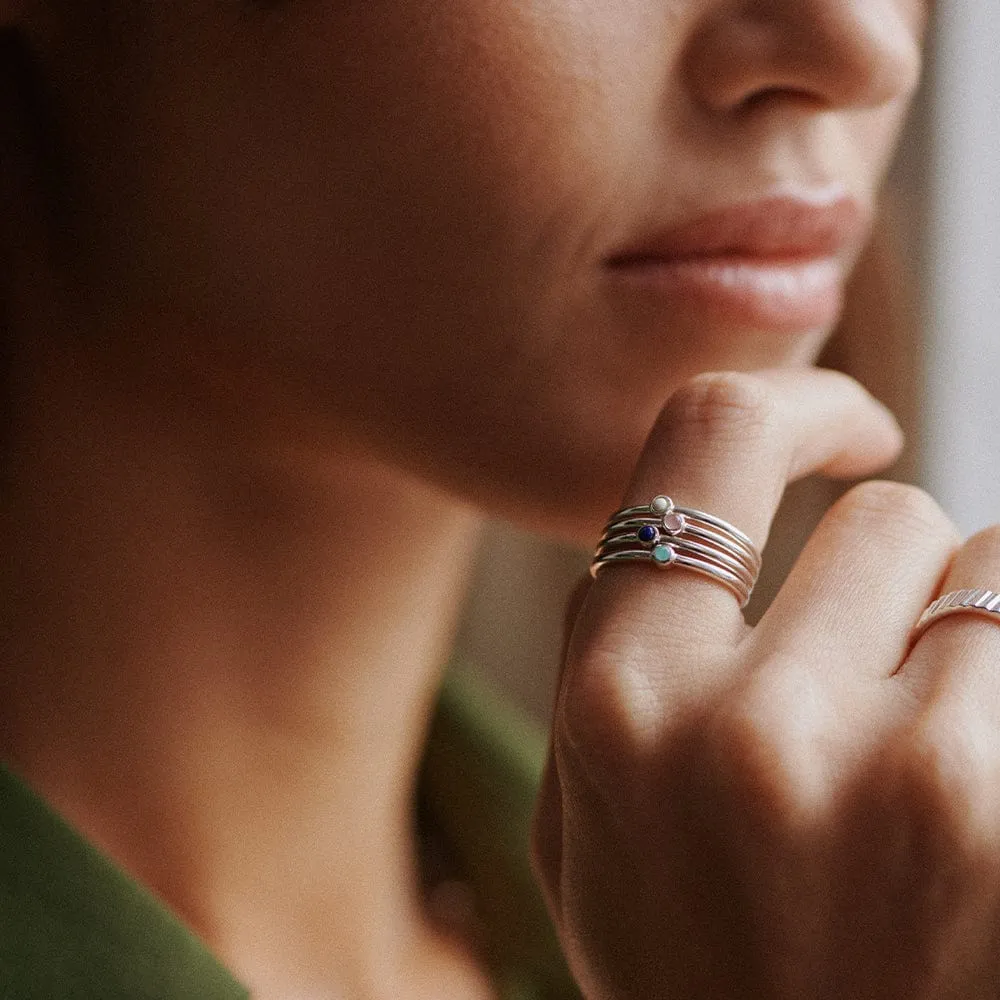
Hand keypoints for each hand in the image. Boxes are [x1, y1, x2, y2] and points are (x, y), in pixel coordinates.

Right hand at [532, 369, 999, 999]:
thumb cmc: (707, 987)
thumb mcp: (589, 836)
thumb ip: (601, 666)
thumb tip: (654, 527)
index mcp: (620, 705)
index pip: (707, 435)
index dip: (795, 407)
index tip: (849, 430)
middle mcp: (753, 728)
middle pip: (888, 518)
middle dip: (893, 593)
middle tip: (879, 710)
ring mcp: (917, 783)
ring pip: (998, 576)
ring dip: (980, 647)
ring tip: (941, 776)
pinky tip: (983, 809)